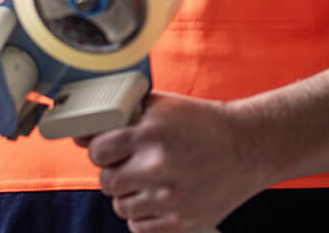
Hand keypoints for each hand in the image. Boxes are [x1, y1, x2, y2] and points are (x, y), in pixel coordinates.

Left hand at [79, 92, 269, 232]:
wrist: (248, 147)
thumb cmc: (201, 124)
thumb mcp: (162, 108)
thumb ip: (121, 118)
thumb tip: (79, 136)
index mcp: (150, 131)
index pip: (97, 150)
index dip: (103, 150)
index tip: (113, 149)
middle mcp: (157, 164)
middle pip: (106, 181)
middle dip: (115, 173)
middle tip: (134, 166)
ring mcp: (169, 197)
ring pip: (121, 206)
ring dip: (130, 196)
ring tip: (151, 182)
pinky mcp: (181, 221)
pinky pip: (138, 226)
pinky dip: (144, 216)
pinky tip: (159, 199)